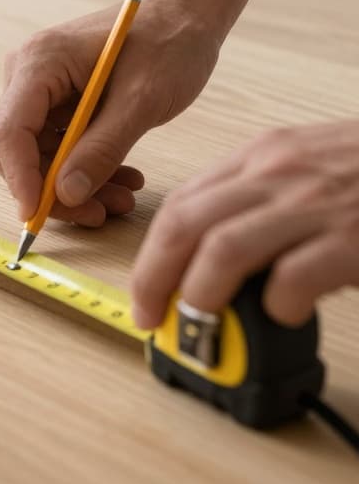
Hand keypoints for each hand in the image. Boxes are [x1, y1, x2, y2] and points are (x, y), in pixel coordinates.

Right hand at [0, 0, 220, 226]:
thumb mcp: (141, 101)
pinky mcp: (58, 100)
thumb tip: (66, 195)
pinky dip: (86, 167)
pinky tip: (121, 177)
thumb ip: (101, 149)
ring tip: (123, 196)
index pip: (10, 131)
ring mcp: (41, 88)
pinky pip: (59, 146)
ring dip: (76, 183)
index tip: (38, 216)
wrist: (187, 12)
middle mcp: (28, 74)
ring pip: (39, 154)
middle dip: (54, 188)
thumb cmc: (169, 41)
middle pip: (18, 149)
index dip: (21, 178)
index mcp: (40, 63)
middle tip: (99, 214)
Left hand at [131, 121, 358, 328]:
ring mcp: (316, 204)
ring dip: (199, 296)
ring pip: (222, 250)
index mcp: (263, 157)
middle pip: (184, 225)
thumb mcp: (310, 166)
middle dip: (154, 278)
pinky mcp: (354, 237)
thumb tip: (212, 258)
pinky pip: (292, 277)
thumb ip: (262, 200)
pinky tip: (283, 315)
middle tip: (152, 317)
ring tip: (200, 326)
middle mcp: (279, 174)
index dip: (152, 254)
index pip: (181, 204)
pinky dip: (276, 305)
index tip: (145, 291)